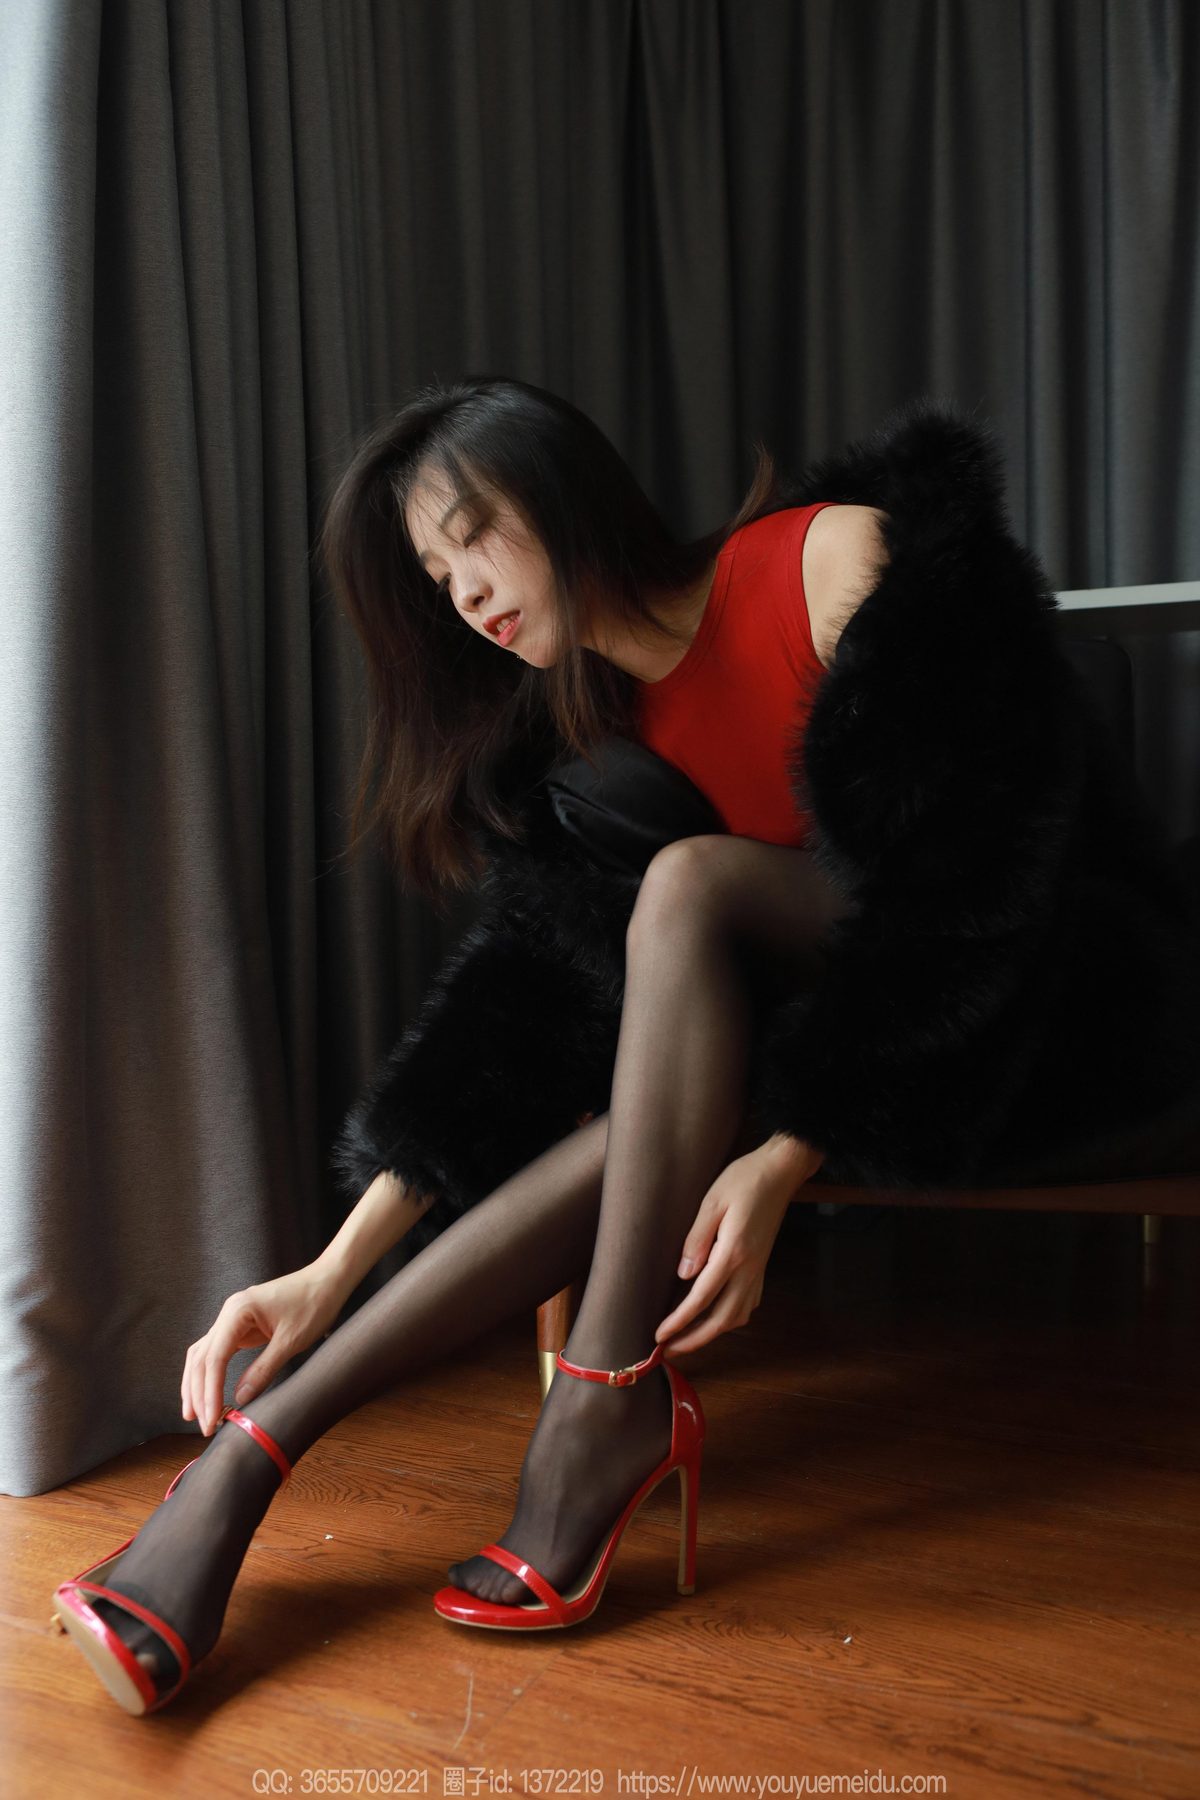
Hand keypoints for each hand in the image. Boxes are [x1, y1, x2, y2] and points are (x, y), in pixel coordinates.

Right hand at [181, 1265, 342, 1436]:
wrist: (327, 1280)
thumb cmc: (313, 1304)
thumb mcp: (291, 1341)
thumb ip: (264, 1370)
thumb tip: (240, 1398)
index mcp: (238, 1311)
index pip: (214, 1358)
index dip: (209, 1392)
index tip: (211, 1418)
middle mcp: (229, 1312)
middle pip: (202, 1358)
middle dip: (199, 1393)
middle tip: (203, 1425)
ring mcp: (233, 1318)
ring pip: (204, 1354)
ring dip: (197, 1384)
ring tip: (194, 1414)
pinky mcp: (241, 1326)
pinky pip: (217, 1351)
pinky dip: (210, 1373)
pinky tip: (207, 1391)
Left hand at [654, 1136, 823, 1355]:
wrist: (780, 1171)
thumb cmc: (743, 1180)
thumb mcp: (711, 1202)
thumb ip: (696, 1239)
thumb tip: (683, 1274)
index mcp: (733, 1252)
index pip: (701, 1298)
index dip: (679, 1321)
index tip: (660, 1336)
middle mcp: (749, 1268)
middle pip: (722, 1319)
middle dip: (695, 1339)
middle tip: (670, 1350)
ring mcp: (759, 1269)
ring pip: (738, 1316)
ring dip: (714, 1333)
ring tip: (690, 1338)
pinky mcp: (762, 1265)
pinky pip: (749, 1303)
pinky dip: (732, 1318)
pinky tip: (718, 1316)